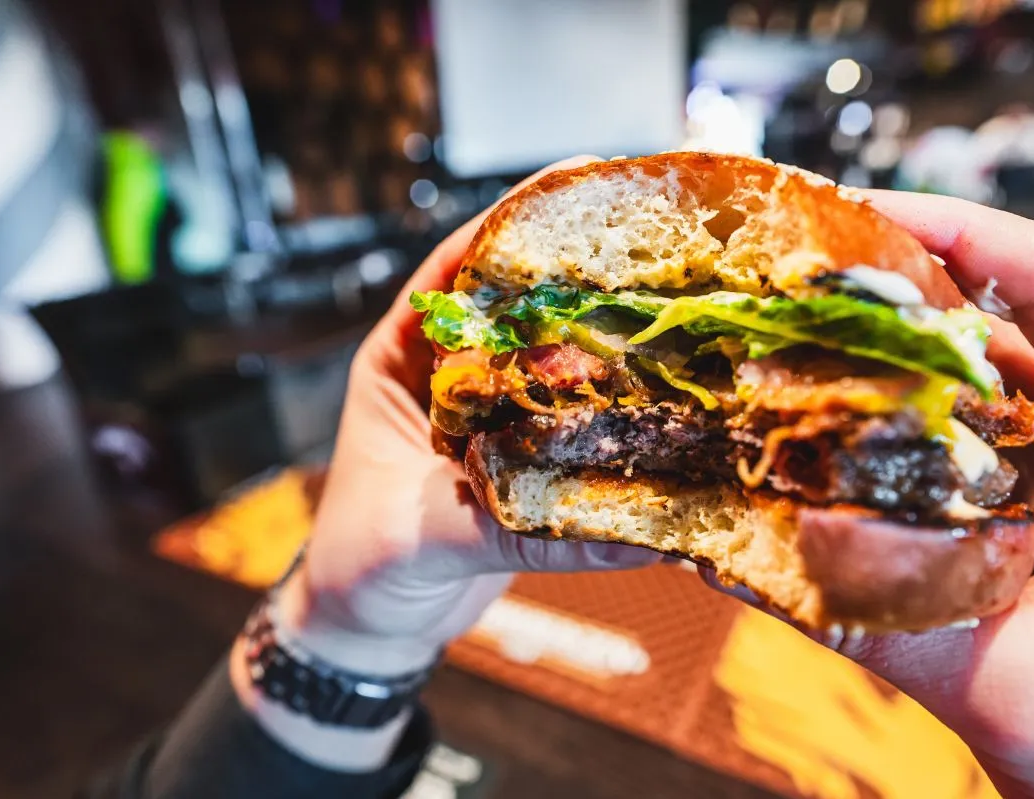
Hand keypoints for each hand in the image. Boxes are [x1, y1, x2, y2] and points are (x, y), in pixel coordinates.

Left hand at [231, 157, 659, 769]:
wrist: (363, 628)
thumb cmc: (359, 570)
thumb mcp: (417, 537)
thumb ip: (508, 528)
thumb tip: (625, 536)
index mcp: (400, 361)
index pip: (457, 268)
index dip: (515, 222)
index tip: (581, 181)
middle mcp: (447, 377)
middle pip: (517, 304)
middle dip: (580, 274)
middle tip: (656, 244)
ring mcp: (485, 416)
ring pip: (549, 358)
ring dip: (603, 340)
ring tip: (675, 310)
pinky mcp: (516, 460)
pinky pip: (567, 424)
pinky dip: (609, 416)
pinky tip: (662, 404)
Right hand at [710, 193, 1033, 798]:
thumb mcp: (1029, 692)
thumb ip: (892, 623)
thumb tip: (760, 563)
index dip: (975, 238)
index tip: (865, 216)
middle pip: (1012, 330)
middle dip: (899, 306)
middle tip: (792, 288)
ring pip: (977, 391)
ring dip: (887, 380)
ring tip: (789, 360)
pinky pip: (964, 452)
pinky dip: (895, 445)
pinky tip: (825, 445)